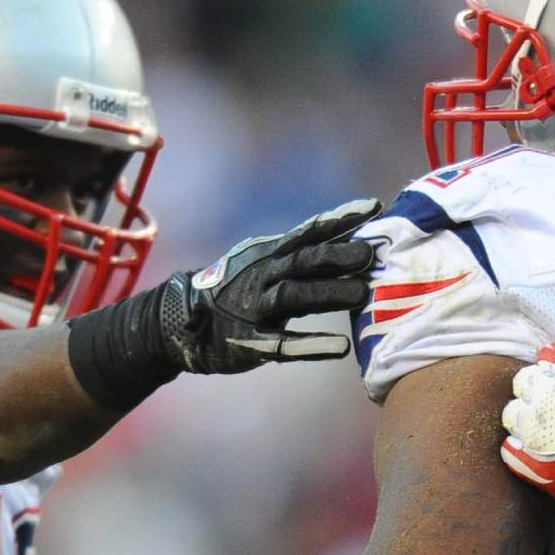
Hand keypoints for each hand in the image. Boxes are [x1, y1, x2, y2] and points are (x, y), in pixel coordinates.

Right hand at [160, 198, 381, 373]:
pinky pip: (282, 344)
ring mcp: (254, 307)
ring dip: (328, 292)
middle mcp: (262, 275)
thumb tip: (353, 245)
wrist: (181, 321)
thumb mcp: (265, 266)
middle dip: (337, 255)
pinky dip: (311, 345)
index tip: (373, 207)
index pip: (308, 232)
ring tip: (362, 294)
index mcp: (269, 254)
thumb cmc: (236, 291)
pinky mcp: (248, 341)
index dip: (339, 219)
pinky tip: (338, 347)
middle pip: (304, 260)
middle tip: (370, 253)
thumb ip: (303, 260)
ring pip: (294, 295)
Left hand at [499, 295, 554, 527]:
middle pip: (526, 381)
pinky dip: (522, 452)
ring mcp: (539, 433)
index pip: (551, 353)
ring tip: (552, 431)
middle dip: (541, 389)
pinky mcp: (533, 467)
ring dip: (528, 418)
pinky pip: (510, 452)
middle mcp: (551, 398)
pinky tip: (541, 456)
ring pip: (514, 414)